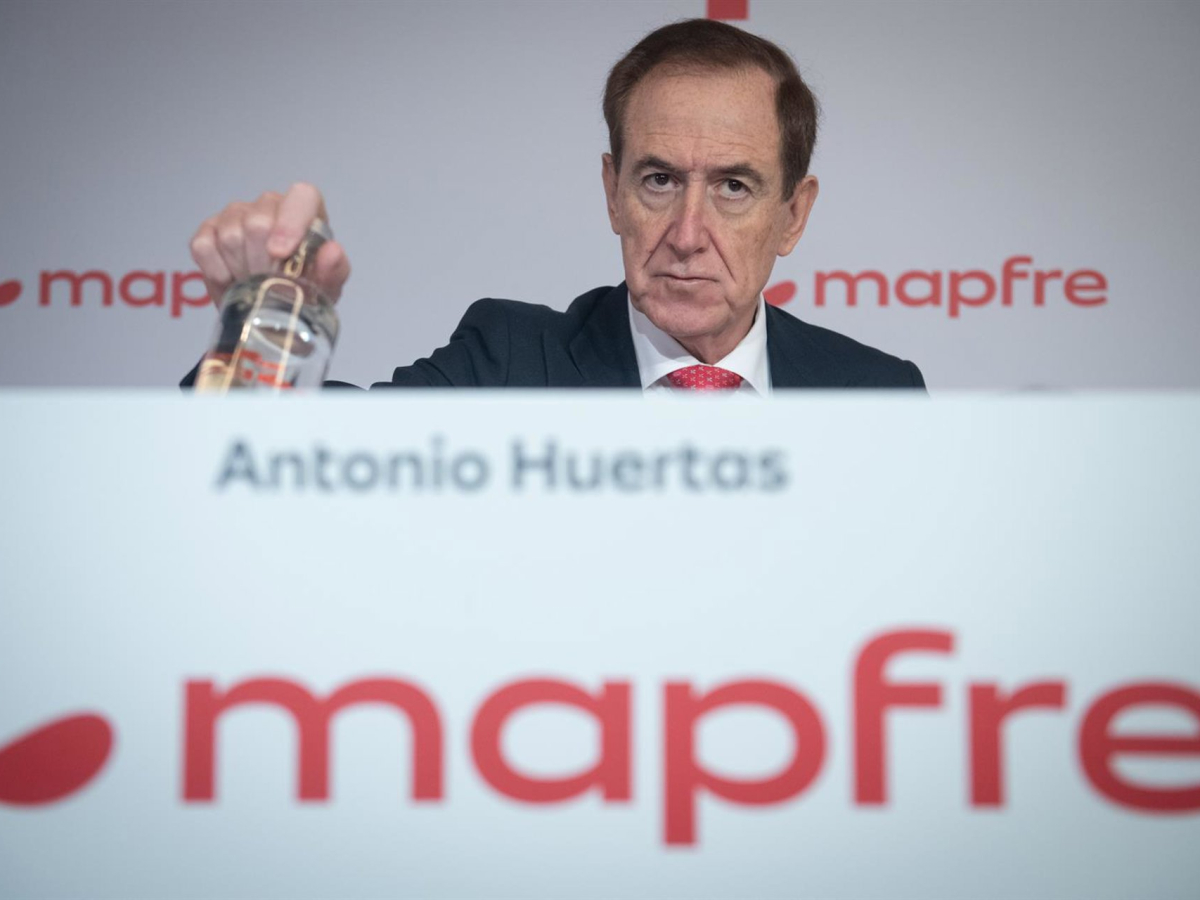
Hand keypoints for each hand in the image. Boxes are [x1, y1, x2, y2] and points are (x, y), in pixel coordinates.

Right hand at [188, 182, 350, 307]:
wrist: (272, 309)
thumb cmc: (305, 290)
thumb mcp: (327, 288)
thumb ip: (334, 270)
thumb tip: (333, 252)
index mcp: (306, 211)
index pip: (302, 196)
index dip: (290, 222)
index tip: (281, 254)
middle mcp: (270, 204)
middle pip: (258, 221)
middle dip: (263, 263)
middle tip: (270, 283)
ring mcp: (236, 214)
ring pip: (231, 235)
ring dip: (242, 269)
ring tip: (254, 282)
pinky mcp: (209, 230)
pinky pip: (204, 246)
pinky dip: (216, 271)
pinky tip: (231, 280)